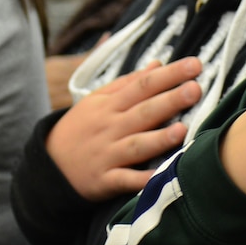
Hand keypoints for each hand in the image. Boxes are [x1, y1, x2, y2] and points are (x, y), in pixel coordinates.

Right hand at [45, 59, 203, 200]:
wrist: (50, 164)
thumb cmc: (81, 128)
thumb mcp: (97, 100)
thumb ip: (128, 83)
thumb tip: (158, 64)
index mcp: (110, 105)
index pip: (142, 85)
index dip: (169, 75)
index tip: (195, 65)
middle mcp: (110, 128)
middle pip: (143, 112)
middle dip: (170, 100)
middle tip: (195, 89)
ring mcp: (108, 154)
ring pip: (136, 145)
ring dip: (158, 138)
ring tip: (182, 130)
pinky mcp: (105, 180)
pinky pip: (125, 180)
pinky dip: (140, 180)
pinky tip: (158, 176)